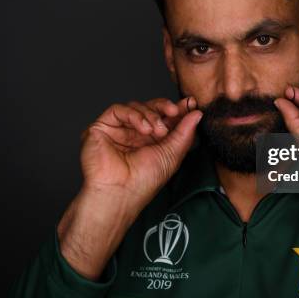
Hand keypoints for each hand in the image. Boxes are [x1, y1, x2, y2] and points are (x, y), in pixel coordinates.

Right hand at [80, 97, 202, 206]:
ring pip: (136, 107)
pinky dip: (135, 116)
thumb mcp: (172, 154)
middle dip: (165, 108)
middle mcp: (134, 133)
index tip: (190, 104)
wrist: (120, 193)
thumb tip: (197, 113)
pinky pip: (119, 110)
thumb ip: (184, 132)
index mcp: (151, 140)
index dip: (177, 110)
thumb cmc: (143, 181)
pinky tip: (144, 129)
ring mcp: (118, 130)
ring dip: (151, 115)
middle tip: (175, 111)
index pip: (164, 118)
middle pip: (151, 108)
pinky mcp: (102, 127)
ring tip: (158, 131)